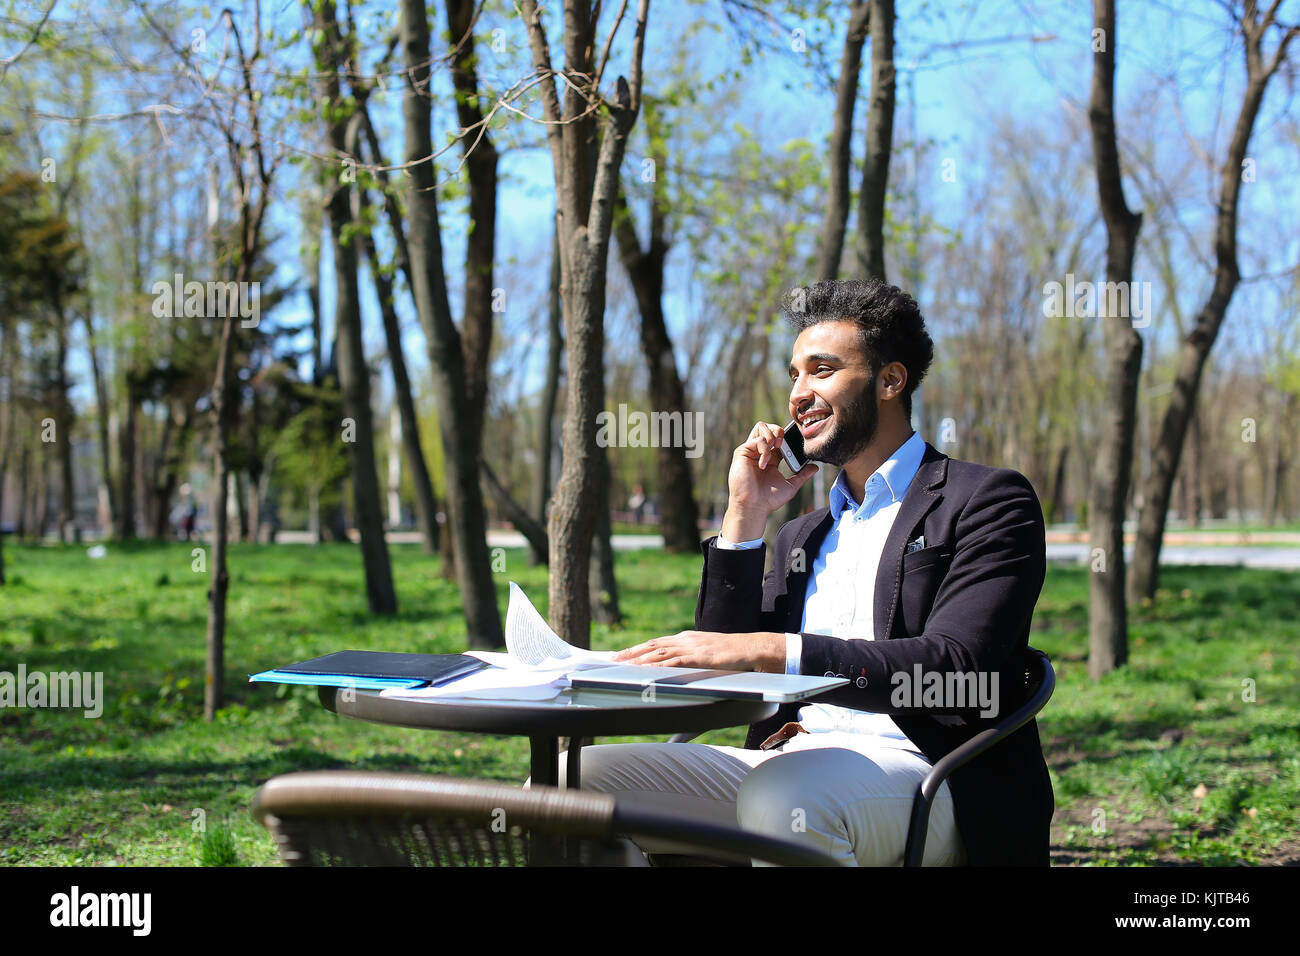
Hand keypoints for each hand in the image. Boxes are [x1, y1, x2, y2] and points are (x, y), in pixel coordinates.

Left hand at [614, 631, 785, 673]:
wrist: (751, 649)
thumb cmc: (732, 657)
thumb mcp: (707, 659)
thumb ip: (692, 665)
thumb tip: (679, 673)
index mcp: (686, 639)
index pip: (656, 643)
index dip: (637, 648)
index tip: (621, 654)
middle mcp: (685, 640)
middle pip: (652, 645)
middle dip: (631, 652)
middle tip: (613, 659)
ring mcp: (692, 647)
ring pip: (658, 651)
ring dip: (638, 658)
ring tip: (622, 664)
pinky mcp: (700, 656)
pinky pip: (674, 661)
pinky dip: (658, 665)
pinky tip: (646, 669)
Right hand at [721, 421, 818, 540]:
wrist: (754, 507)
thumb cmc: (769, 499)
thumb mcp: (791, 485)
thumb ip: (802, 475)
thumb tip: (816, 467)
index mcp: (771, 458)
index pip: (780, 439)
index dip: (788, 436)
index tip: (796, 440)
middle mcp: (760, 452)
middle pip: (769, 427)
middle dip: (779, 430)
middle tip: (784, 443)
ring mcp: (751, 451)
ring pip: (761, 426)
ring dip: (772, 434)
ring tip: (776, 447)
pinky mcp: (742, 452)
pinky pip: (757, 440)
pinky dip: (765, 449)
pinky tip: (764, 464)